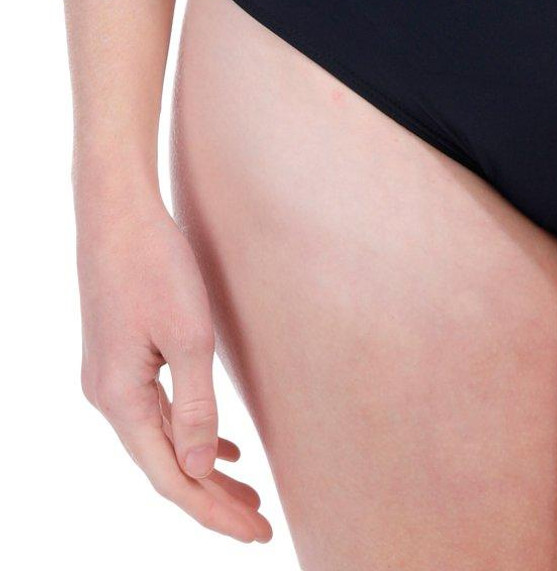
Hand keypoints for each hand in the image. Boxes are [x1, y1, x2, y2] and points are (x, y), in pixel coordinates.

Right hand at [77, 189, 270, 542]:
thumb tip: (203, 469)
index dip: (214, 510)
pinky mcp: (123, 358)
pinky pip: (158, 414)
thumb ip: (197, 405)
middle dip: (213, 499)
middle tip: (260, 525)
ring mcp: (111, 378)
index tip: (255, 534)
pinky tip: (222, 448)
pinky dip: (191, 435)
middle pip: (165, 466)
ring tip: (248, 496)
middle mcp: (108, 397)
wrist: (117, 210)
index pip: (172, 477)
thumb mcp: (188, 335)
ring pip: (163, 441)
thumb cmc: (154, 263)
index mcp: (120, 399)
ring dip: (204, 469)